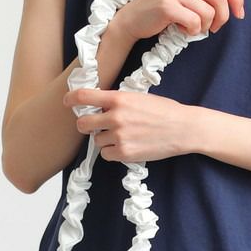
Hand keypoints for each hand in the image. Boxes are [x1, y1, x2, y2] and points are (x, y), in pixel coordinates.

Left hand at [63, 87, 194, 162]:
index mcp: (118, 98)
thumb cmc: (164, 111)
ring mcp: (119, 136)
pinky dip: (112, 152)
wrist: (183, 129)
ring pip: (96, 141)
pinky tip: (126, 146)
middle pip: (83, 124)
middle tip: (94, 126)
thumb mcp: (138, 98)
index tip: (67, 102)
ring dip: (104, 140)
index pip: (84, 96)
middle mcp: (115, 117)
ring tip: (122, 136)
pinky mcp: (124, 153)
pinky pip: (106, 155)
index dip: (71, 99)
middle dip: (86, 125)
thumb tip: (98, 106)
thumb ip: (117, 101)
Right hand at [112, 0, 244, 42]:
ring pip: (208, 13)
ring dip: (204, 27)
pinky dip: (191, 31)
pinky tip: (180, 28)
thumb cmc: (163, 9)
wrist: (133, 18)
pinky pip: (194, 23)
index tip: (239, 14)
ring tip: (191, 26)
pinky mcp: (168, 5)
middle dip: (222, 18)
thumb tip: (233, 5)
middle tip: (213, 28)